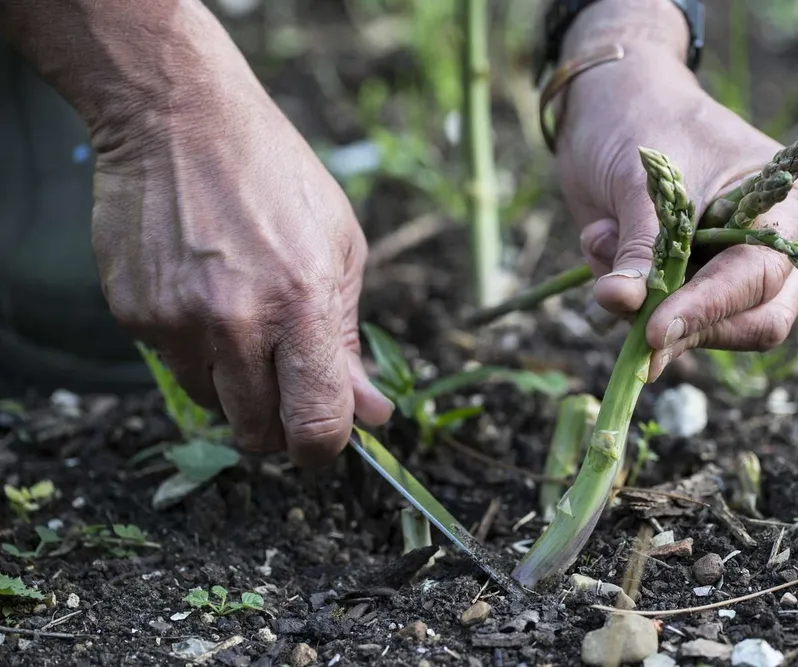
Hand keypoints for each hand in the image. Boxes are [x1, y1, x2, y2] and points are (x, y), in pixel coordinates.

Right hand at [90, 73, 392, 465]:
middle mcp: (236, 321)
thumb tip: (369, 414)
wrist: (179, 117)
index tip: (325, 440)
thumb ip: (350, 339)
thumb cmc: (275, 176)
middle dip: (280, 425)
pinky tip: (203, 295)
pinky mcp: (134, 314)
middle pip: (258, 433)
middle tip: (287, 386)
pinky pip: (173, 367)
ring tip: (243, 319)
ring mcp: (177, 321)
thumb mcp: (340, 246)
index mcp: (302, 303)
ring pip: (214, 406)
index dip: (324, 447)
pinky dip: (195, 350)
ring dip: (236, 386)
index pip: (315, 423)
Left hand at [553, 2, 797, 380]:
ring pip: (709, 331)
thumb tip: (623, 302)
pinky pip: (666, 320)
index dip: (708, 309)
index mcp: (790, 205)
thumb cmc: (641, 121)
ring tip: (602, 238)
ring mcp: (738, 270)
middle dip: (689, 325)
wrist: (610, 103)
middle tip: (633, 326)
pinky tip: (601, 240)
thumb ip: (640, 245)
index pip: (760, 277)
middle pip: (756, 322)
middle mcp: (779, 246)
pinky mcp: (694, 286)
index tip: (655, 331)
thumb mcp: (642, 181)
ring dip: (646, 306)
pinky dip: (628, 297)